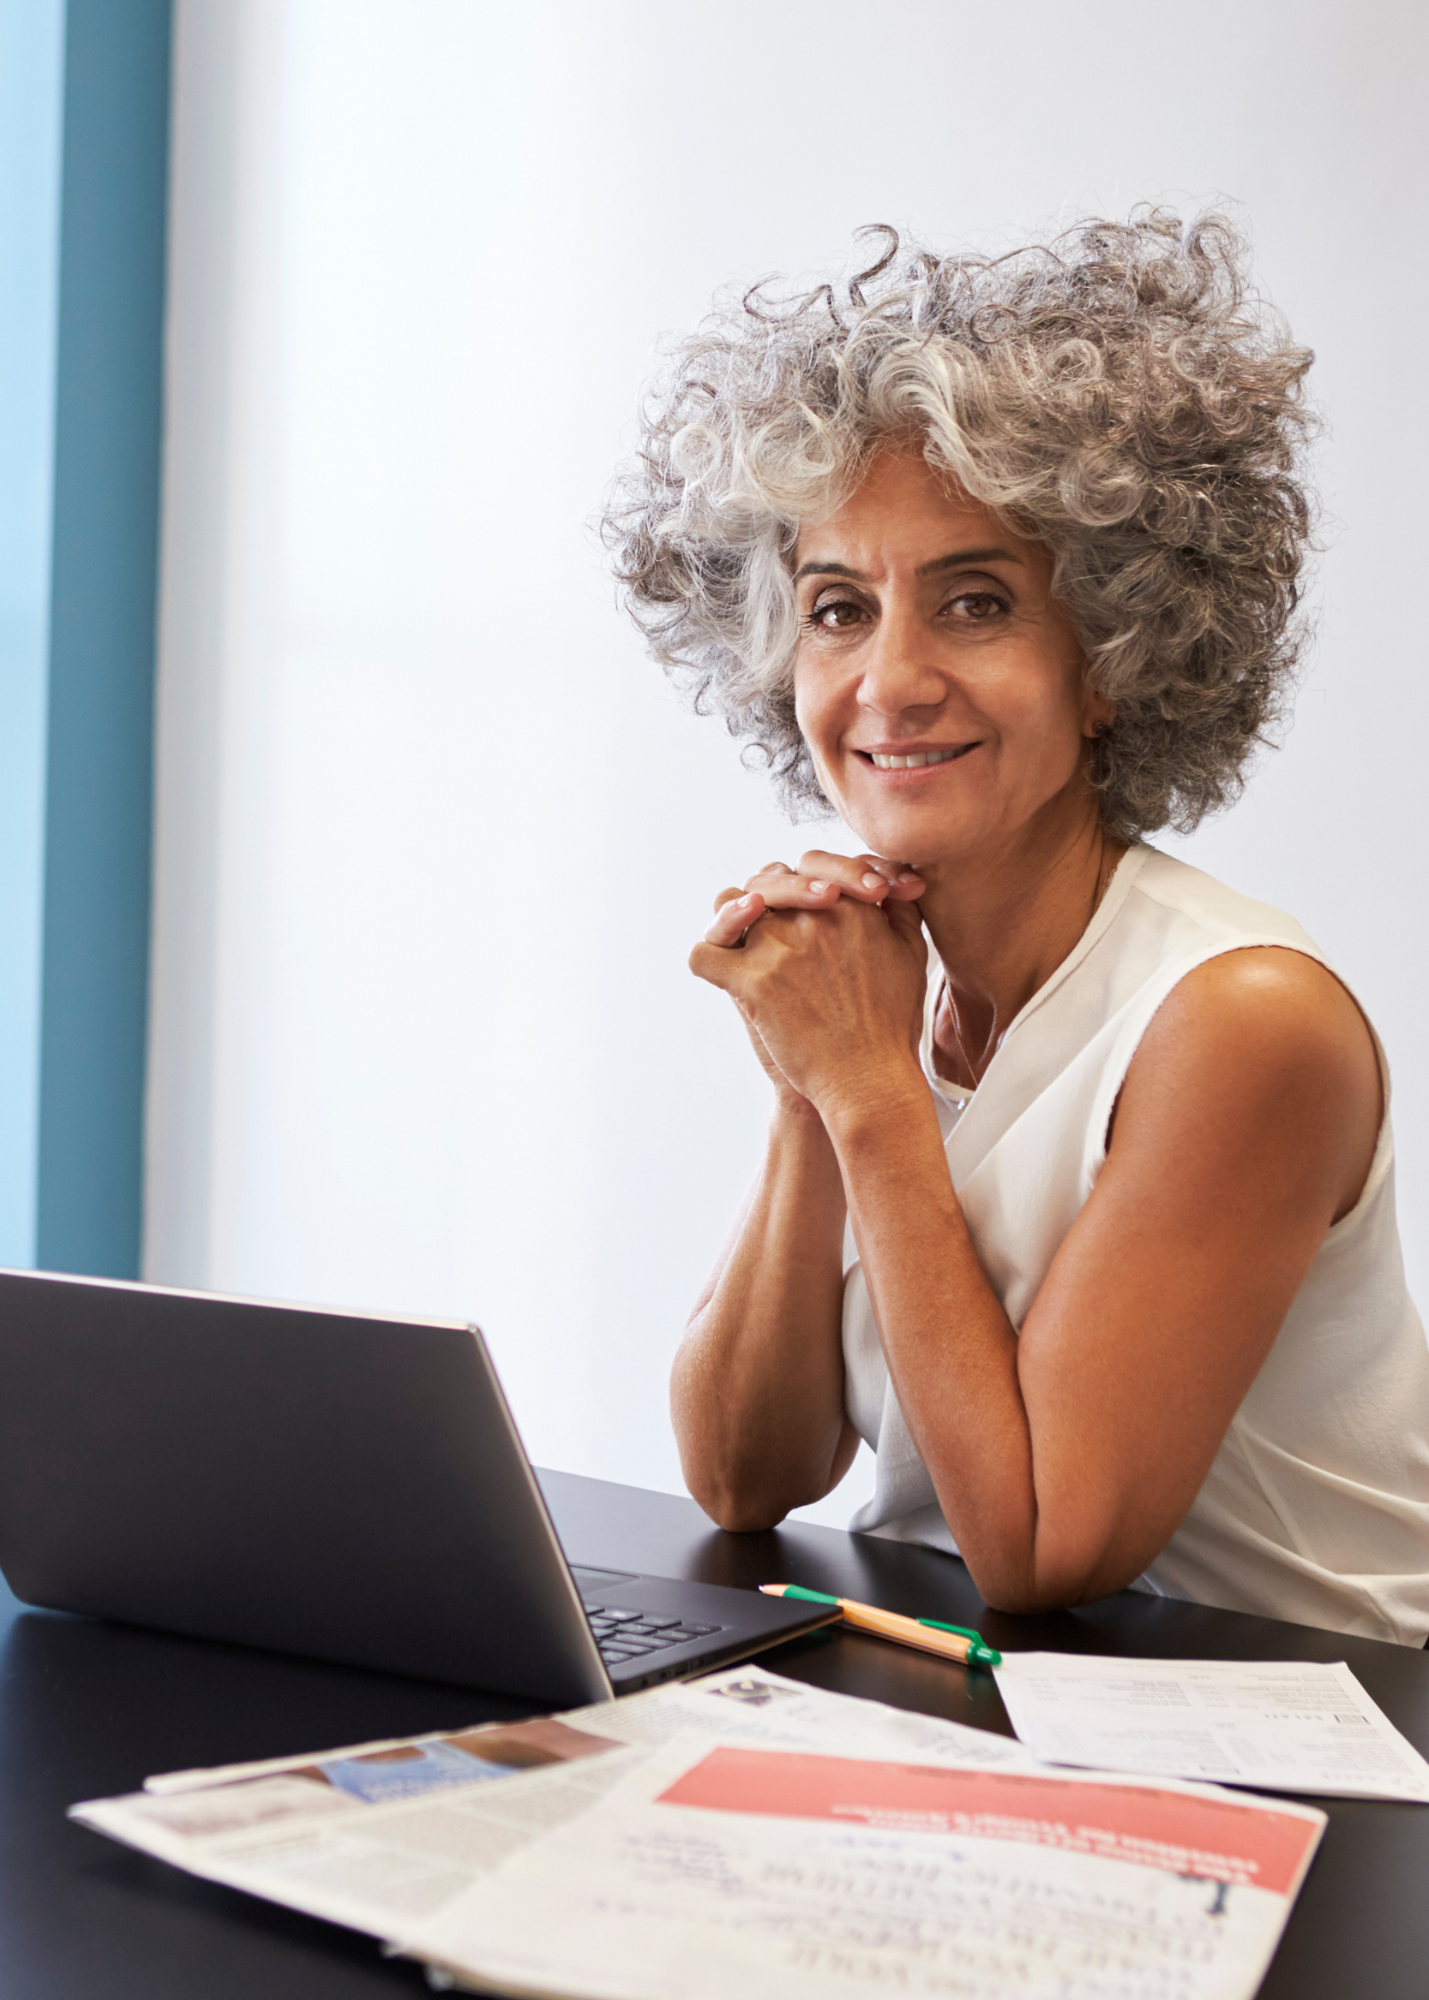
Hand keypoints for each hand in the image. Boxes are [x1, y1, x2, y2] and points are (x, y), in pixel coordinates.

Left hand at [691, 859, 928, 1120]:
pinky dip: (706, 959)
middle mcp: (813, 918)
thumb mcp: (913, 955)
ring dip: (734, 919)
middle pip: (769, 879)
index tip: (814, 904)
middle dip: (769, 897)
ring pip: (731, 904)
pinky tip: (721, 970)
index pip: (813, 865)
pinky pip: (703, 955)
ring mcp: (778, 948)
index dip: (806, 882)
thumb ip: (900, 911)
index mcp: (853, 906)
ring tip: (747, 944)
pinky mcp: (751, 983)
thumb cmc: (892, 1024)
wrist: (869, 1080)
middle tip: (776, 926)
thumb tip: (890, 884)